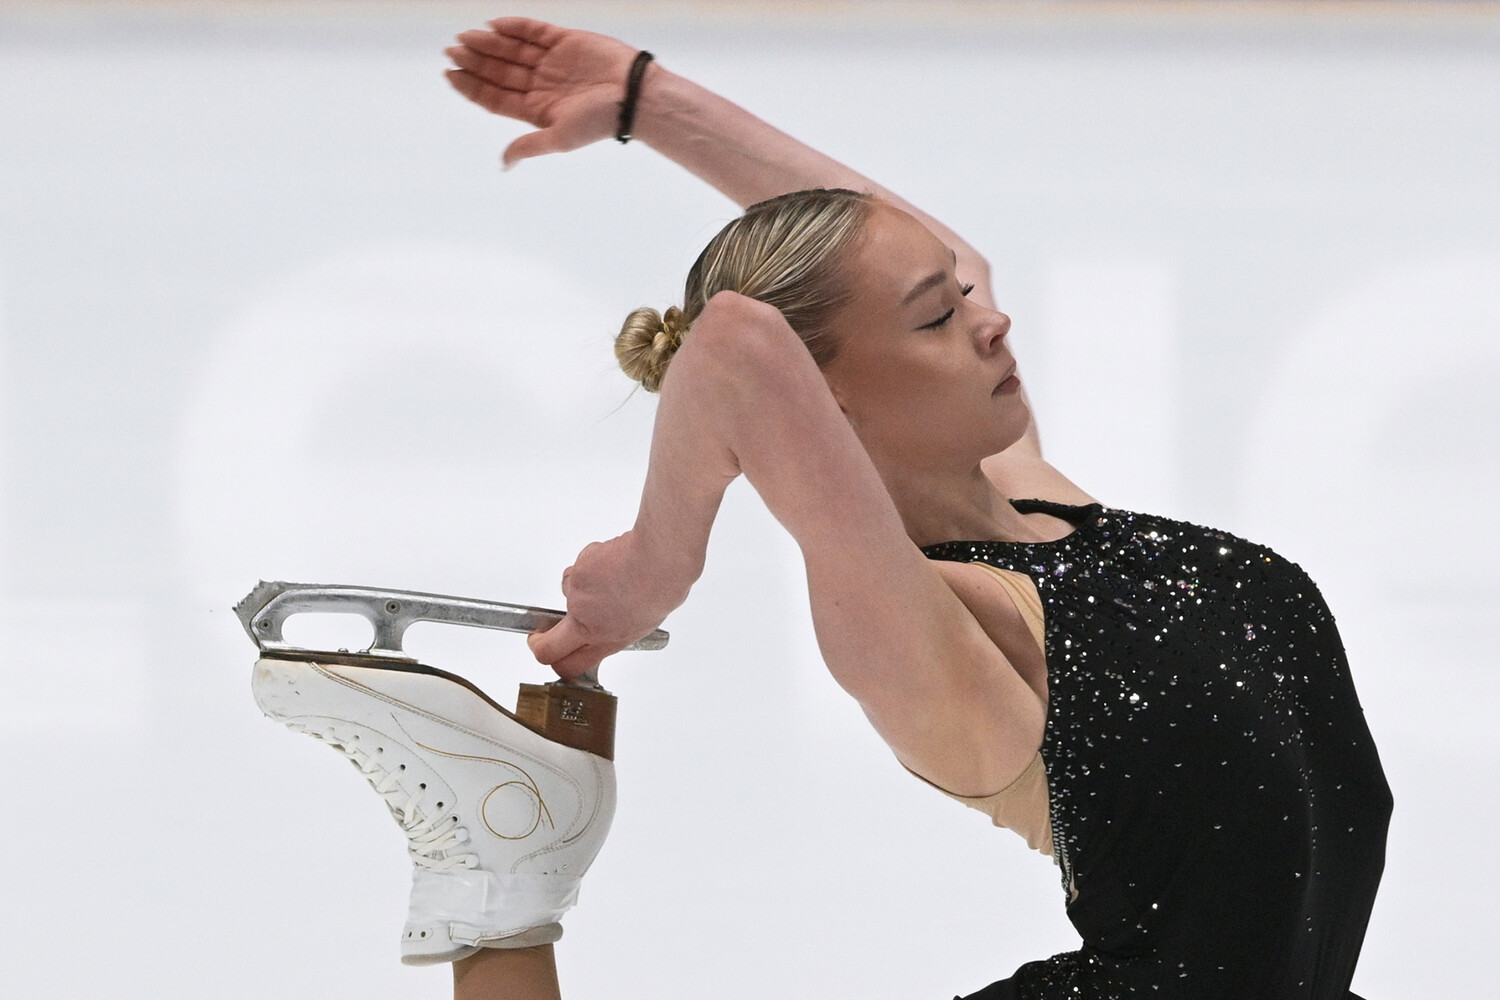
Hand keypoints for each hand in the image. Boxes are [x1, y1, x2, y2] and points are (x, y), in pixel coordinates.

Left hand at [445, 17, 644, 166]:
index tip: (449, 74)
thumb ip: (528, 145)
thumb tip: (504, 164)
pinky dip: (513, 27)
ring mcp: (552, 62)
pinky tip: (493, 25)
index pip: (495, 96)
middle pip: (499, 71)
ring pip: (511, 49)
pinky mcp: (565, 41)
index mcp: (536, 109)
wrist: (634, 95)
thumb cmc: (600, 121)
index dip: (471, 86)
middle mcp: (541, 84)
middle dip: (474, 61)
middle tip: (451, 50)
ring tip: (465, 37)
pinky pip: (534, 31)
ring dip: (488, 43)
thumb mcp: (559, 138)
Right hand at [527, 530, 687, 682]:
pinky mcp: (575, 573)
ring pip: (567, 593)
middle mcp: (586, 623)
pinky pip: (577, 569)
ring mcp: (577, 598)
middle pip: (544, 646)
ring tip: (610, 577)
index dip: (556, 661)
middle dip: (536, 642)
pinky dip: (590, 565)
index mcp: (605, 640)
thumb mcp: (642, 623)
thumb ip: (616, 629)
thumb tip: (609, 625)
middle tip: (537, 636)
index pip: (567, 665)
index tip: (552, 655)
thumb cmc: (659, 588)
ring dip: (582, 587)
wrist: (657, 561)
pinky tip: (610, 563)